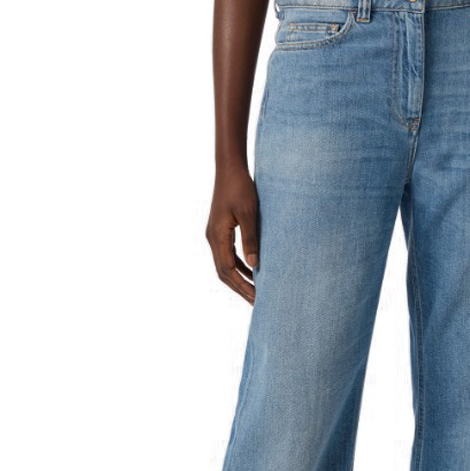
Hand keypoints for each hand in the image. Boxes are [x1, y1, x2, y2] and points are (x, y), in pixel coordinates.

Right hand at [206, 165, 258, 304]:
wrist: (229, 168)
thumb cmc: (240, 188)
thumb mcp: (248, 214)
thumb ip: (251, 239)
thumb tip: (255, 265)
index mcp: (217, 236)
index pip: (228, 270)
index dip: (243, 286)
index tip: (257, 298)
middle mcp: (212, 238)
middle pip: (224, 272)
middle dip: (240, 288)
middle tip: (257, 302)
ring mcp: (214, 235)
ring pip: (225, 265)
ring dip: (239, 279)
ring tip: (255, 291)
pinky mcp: (220, 230)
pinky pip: (227, 254)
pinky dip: (239, 266)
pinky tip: (252, 270)